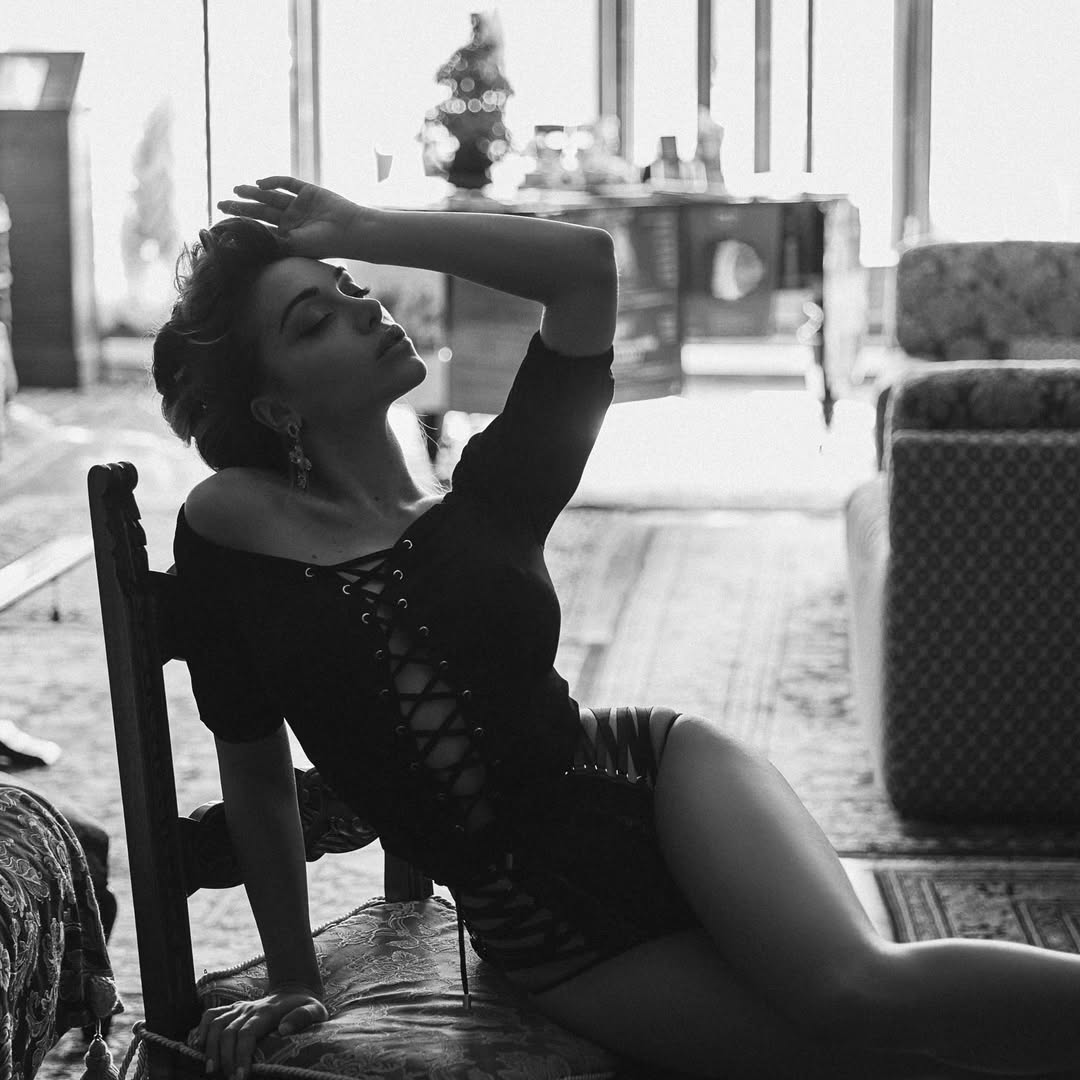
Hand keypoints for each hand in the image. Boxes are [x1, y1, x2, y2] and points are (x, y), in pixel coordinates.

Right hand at [196, 983, 327, 1077]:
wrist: (295, 990)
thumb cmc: (306, 1006)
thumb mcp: (315, 1010)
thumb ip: (303, 1018)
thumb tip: (283, 1030)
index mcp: (267, 1012)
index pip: (247, 1033)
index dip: (240, 1056)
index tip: (241, 1077)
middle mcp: (249, 1008)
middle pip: (228, 1033)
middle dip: (225, 1058)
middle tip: (229, 1079)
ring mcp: (239, 1008)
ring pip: (215, 1024)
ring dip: (209, 1047)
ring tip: (212, 1069)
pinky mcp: (233, 1009)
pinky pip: (211, 1015)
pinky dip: (201, 1029)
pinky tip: (198, 1047)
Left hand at [217, 176, 365, 260]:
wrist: (349, 231)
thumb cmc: (324, 244)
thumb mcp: (294, 246)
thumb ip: (272, 240)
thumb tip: (247, 238)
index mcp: (288, 235)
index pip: (261, 226)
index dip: (244, 222)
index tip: (224, 221)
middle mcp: (291, 220)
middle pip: (261, 210)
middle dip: (241, 206)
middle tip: (221, 204)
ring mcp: (299, 205)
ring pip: (271, 196)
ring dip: (253, 192)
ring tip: (235, 189)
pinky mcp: (308, 191)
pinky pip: (288, 184)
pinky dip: (274, 181)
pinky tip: (260, 183)